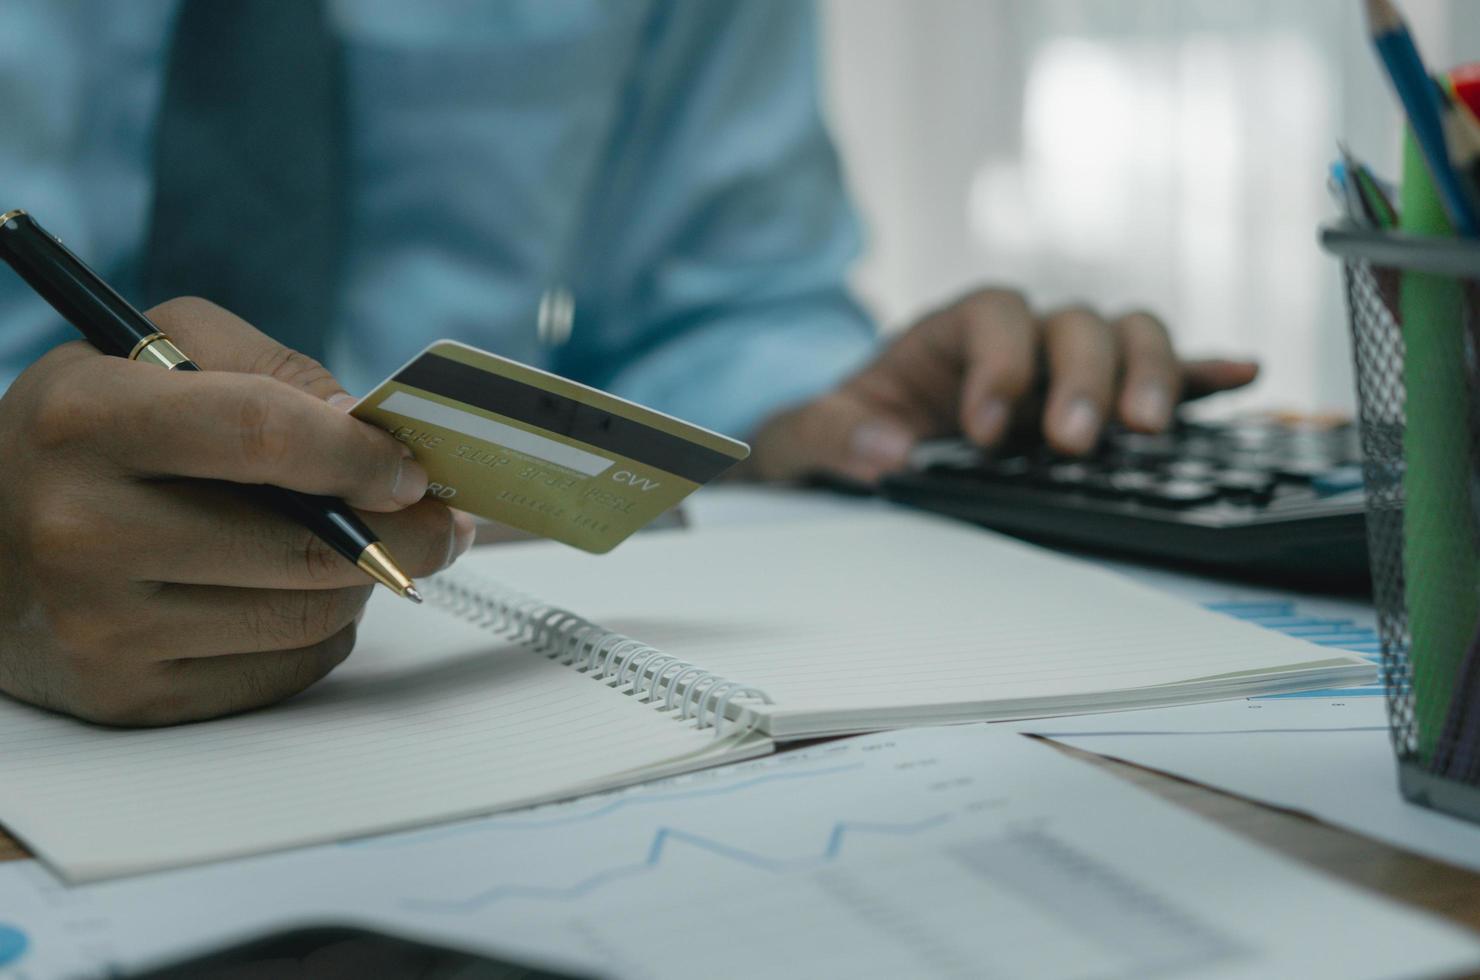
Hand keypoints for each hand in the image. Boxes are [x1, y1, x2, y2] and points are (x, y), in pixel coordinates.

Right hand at [0, 298, 473, 725]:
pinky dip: (317, 632)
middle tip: (439, 519)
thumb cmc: (86, 438)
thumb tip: (372, 431)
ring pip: (307, 613)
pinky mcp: (127, 697)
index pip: (263, 434)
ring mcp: (100, 627)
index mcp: (84, 420)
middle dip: (403, 532)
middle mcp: (81, 529)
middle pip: (304, 543)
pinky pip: (284, 671)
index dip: (360, 453)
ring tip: (358, 547)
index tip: (412, 468)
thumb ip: (270, 369)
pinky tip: (291, 594)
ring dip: (363, 580)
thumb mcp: (154, 354)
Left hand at [747, 288, 1258, 482]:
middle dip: (1083, 377)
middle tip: (1077, 439)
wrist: (863, 441)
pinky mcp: (1098, 402)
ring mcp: (1065, 368)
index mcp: (952, 333)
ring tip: (1147, 430)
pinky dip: (1200, 374)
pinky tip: (1241, 374)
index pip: (993, 317)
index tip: (985, 431)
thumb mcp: (812, 431)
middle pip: (1074, 323)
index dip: (998, 365)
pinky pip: (1161, 376)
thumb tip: (882, 451)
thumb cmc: (847, 426)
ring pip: (1126, 338)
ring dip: (1148, 375)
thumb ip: (832, 435)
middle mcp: (1020, 340)